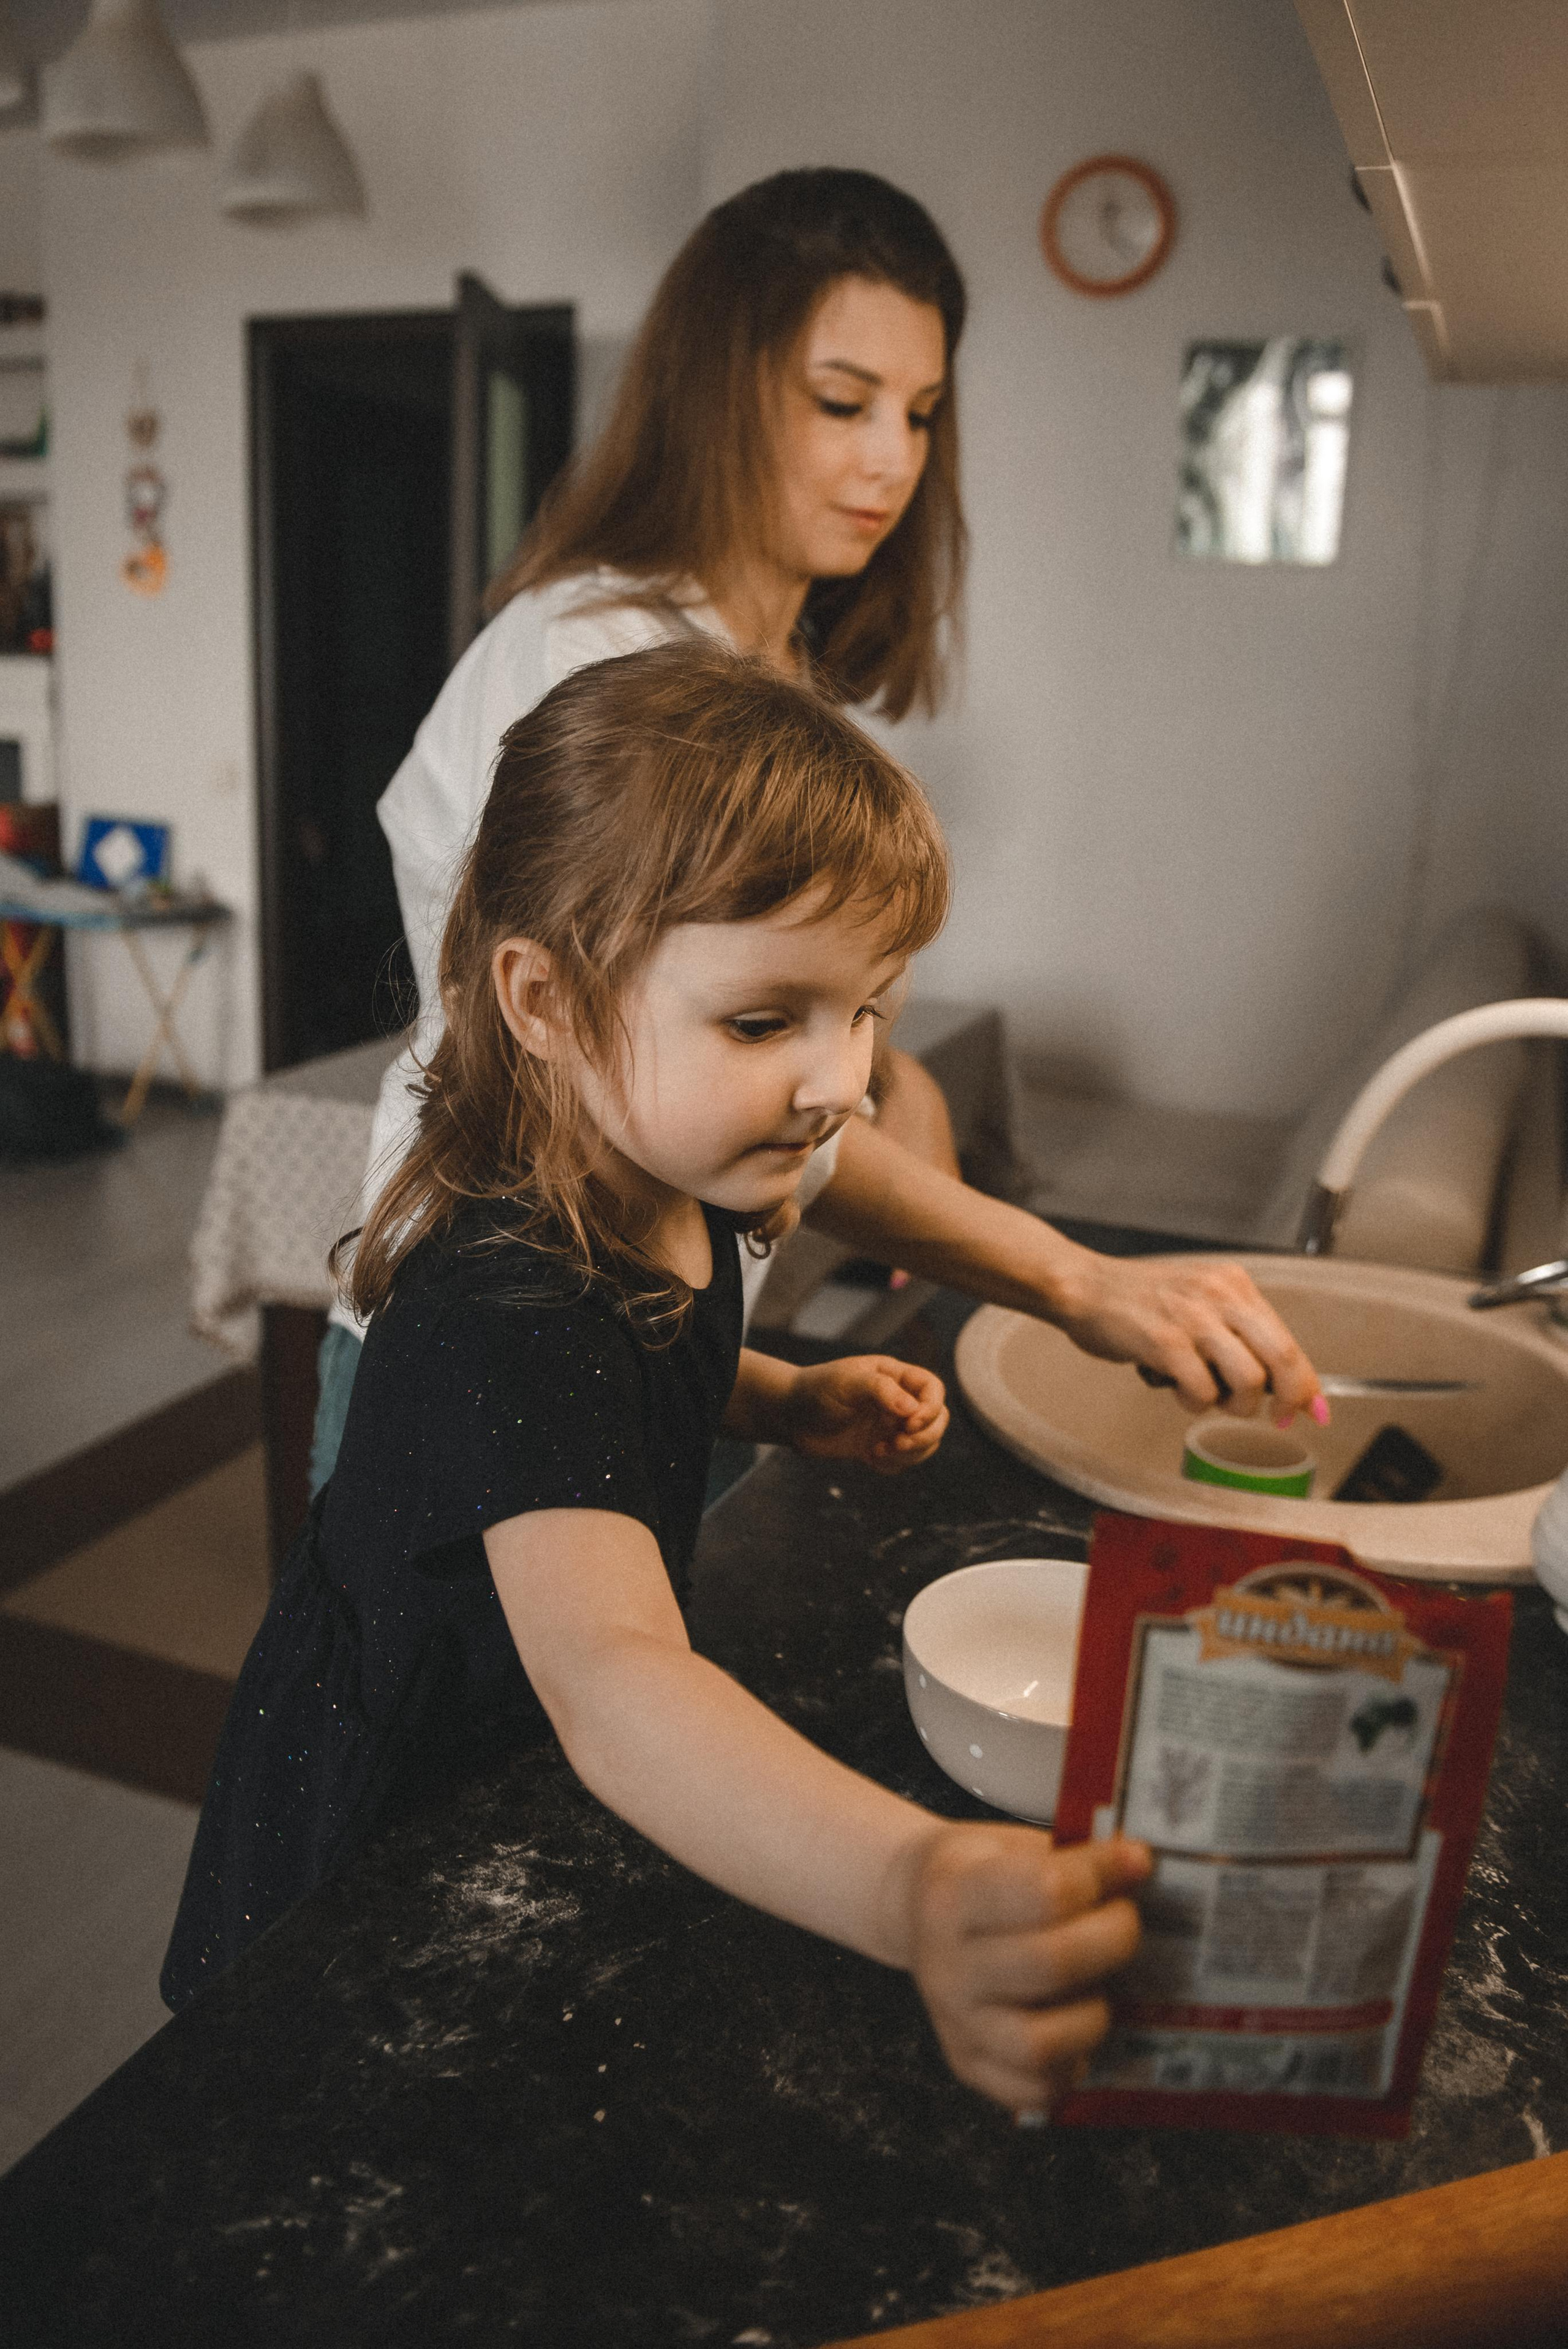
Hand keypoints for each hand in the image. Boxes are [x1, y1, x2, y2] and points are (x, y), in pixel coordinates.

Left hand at [781, 1354, 948, 1474]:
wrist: (790, 1415)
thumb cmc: (816, 1390)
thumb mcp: (846, 1383)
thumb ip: (880, 1390)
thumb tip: (912, 1409)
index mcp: (894, 1377)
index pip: (932, 1389)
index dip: (930, 1408)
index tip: (909, 1423)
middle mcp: (898, 1401)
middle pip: (937, 1419)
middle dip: (924, 1436)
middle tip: (896, 1444)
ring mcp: (890, 1425)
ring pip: (925, 1443)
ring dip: (910, 1454)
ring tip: (878, 1452)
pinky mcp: (880, 1447)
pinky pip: (904, 1461)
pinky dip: (894, 1465)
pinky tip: (869, 1459)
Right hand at [902, 1825, 1149, 2115]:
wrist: (916, 1906)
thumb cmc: (979, 1872)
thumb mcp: (1012, 1845)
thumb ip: (1073, 1861)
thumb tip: (1139, 1866)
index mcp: (953, 1896)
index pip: (1046, 1891)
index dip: (1103, 1876)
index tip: (1135, 1863)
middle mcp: (947, 1967)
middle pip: (1052, 1965)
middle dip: (1113, 1939)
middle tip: (1125, 1921)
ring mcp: (955, 2025)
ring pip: (1041, 2044)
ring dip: (1093, 2014)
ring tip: (1100, 1985)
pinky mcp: (967, 2065)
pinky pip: (1034, 2091)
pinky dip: (1071, 2066)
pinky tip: (1076, 2026)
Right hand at [1054, 1253, 1325, 1424]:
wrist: (1083, 1285)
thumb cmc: (1138, 1303)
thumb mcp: (1198, 1303)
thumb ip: (1237, 1336)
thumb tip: (1282, 1385)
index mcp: (1234, 1284)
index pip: (1288, 1339)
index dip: (1306, 1382)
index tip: (1314, 1410)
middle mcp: (1220, 1295)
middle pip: (1282, 1357)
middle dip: (1288, 1399)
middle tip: (1277, 1419)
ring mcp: (1193, 1317)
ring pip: (1248, 1379)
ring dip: (1235, 1405)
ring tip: (1209, 1398)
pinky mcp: (1164, 1341)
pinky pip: (1201, 1389)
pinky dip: (1194, 1402)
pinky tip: (1177, 1389)